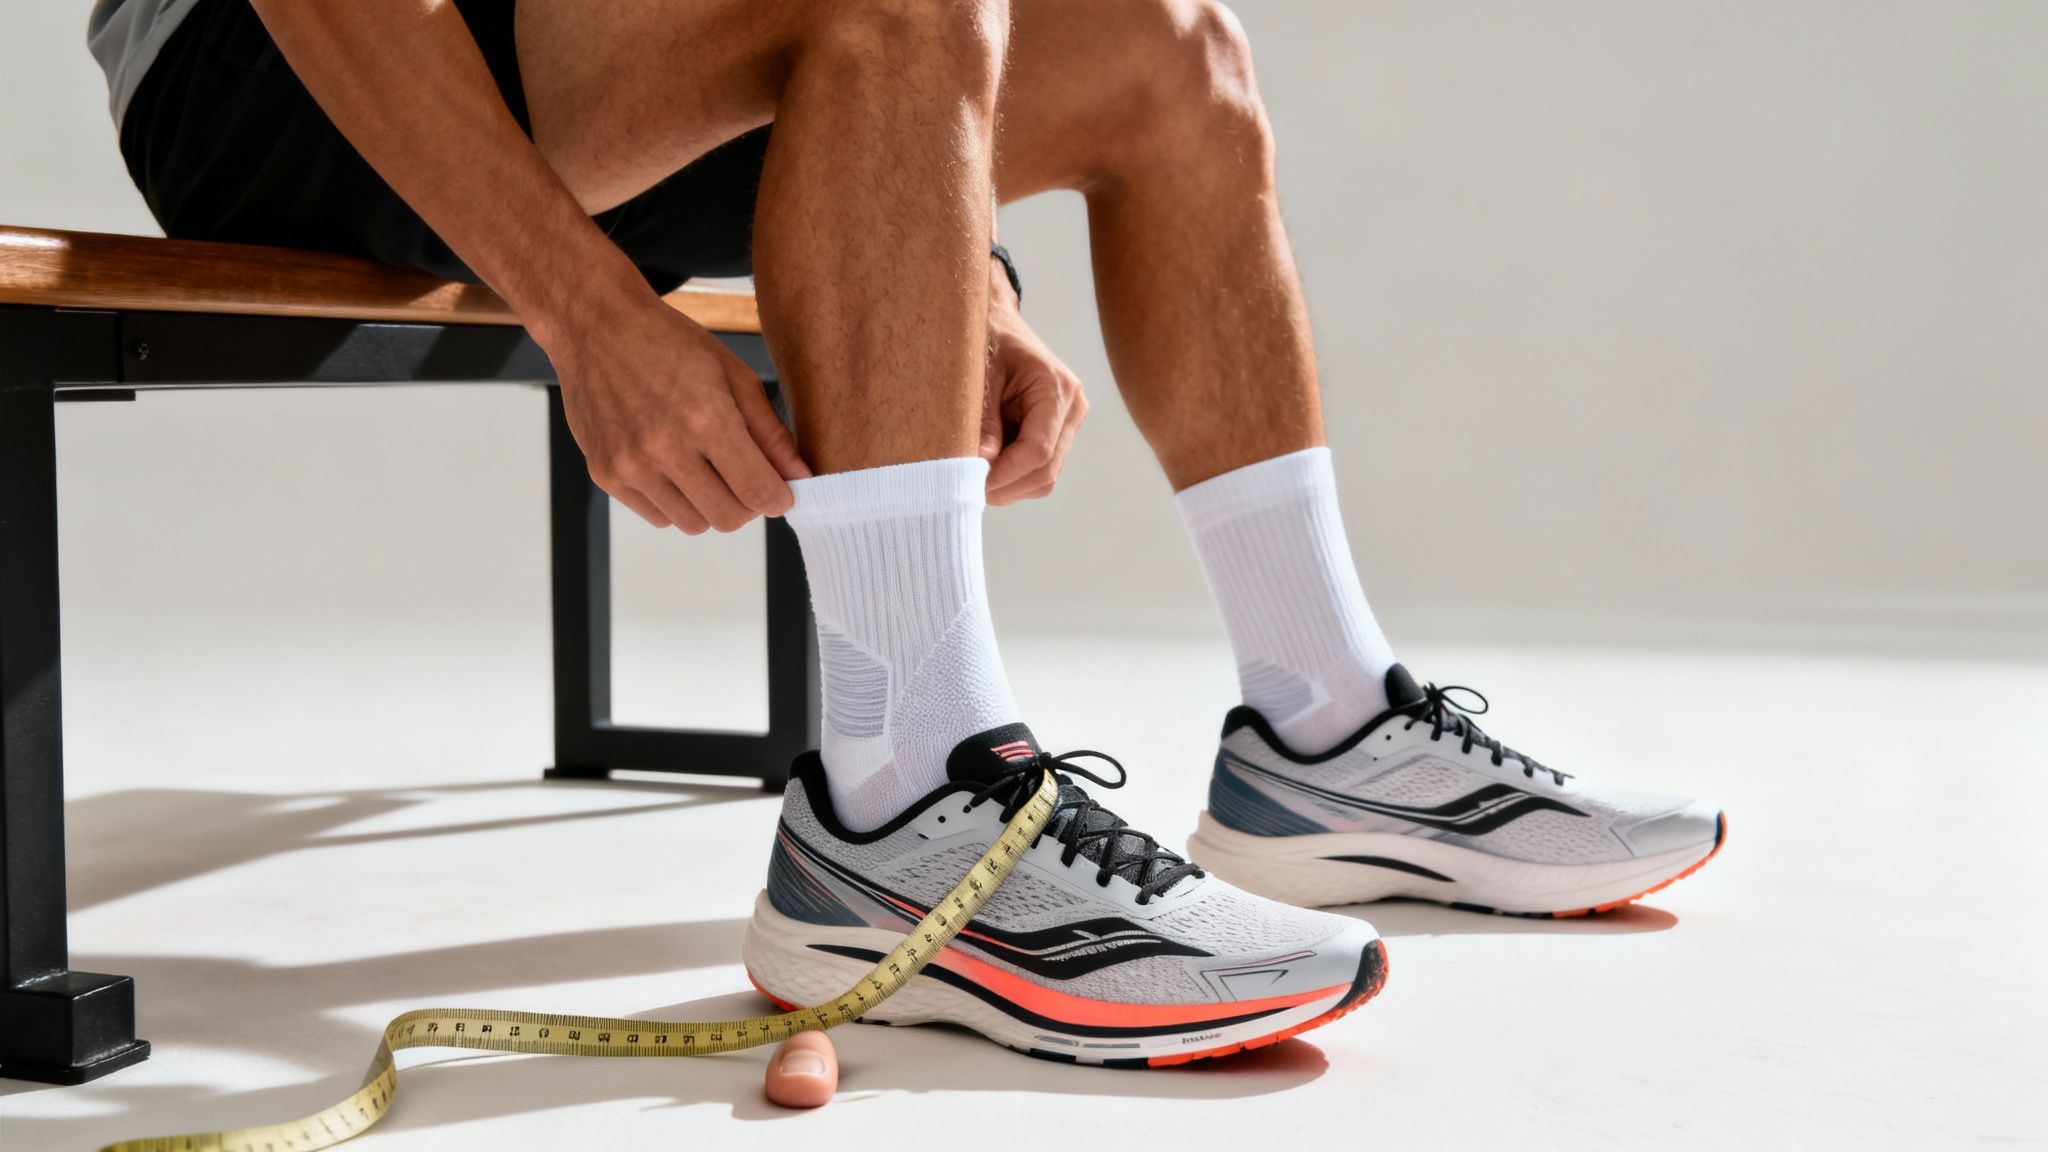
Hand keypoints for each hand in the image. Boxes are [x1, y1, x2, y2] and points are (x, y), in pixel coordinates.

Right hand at [546, 290, 810, 532]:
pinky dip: (674, 502)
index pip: (758, 492)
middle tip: (743, 476)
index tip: (780, 490)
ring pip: (693, 524)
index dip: (778, 498)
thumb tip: (800, 478)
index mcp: (706, 419)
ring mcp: (631, 466)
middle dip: (746, 504)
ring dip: (709, 504)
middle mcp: (665, 449)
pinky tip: (672, 465)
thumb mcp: (733, 375)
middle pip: (728, 518)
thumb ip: (771, 433)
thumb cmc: (669, 342)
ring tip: (703, 465)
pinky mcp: (606, 475)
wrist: (596, 325)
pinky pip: (658, 517)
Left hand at [980, 275, 1085, 505]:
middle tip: (965, 488)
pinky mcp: (1056, 432)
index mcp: (1057, 389)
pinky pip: (1038, 468)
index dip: (1005, 475)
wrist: (997, 321)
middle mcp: (1072, 409)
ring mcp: (1067, 423)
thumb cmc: (986, 339)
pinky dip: (1011, 475)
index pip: (1037, 451)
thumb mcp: (979, 377)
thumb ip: (983, 421)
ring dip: (1008, 485)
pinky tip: (987, 462)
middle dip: (1006, 486)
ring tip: (973, 473)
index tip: (970, 484)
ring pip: (1044, 477)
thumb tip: (982, 464)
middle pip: (1045, 472)